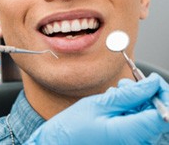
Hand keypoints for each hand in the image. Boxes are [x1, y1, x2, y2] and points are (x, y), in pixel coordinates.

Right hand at [26, 73, 168, 144]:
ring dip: (138, 100)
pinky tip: (117, 103)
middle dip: (147, 95)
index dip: (164, 94)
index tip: (154, 81)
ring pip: (149, 117)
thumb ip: (130, 95)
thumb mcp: (101, 104)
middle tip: (127, 85)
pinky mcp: (129, 142)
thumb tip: (152, 83)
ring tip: (117, 93)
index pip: (164, 116)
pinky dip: (132, 109)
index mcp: (130, 136)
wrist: (61, 143)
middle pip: (158, 115)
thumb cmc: (75, 127)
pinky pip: (140, 123)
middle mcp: (136, 144)